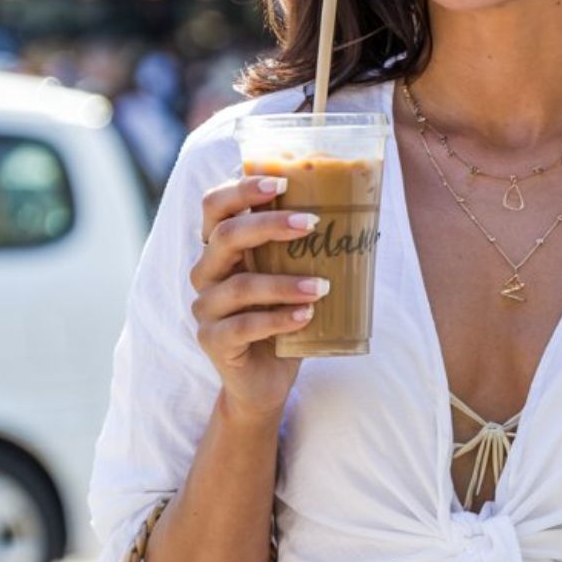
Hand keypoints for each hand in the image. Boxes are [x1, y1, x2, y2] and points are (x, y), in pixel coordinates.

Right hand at [190, 172, 328, 420]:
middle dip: (269, 225)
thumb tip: (356, 210)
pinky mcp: (212, 341)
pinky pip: (243, 327)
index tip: (281, 182)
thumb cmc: (283, 317)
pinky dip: (278, 319)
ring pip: (240, 287)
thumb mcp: (291, 276)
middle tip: (311, 223)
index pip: (215, 206)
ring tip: (323, 287)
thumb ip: (303, 248)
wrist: (265, 379)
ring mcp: (205, 308)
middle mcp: (206, 272)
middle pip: (225, 236)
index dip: (241, 190)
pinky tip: (306, 317)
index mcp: (220, 248)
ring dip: (284, 283)